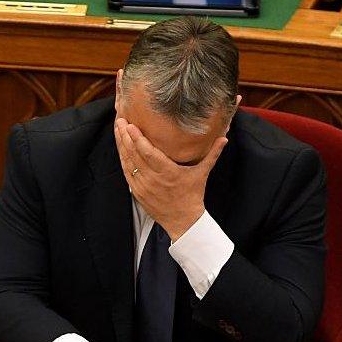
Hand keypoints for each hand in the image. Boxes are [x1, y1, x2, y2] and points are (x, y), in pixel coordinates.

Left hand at [115, 118, 225, 239]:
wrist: (183, 220)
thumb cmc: (192, 195)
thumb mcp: (202, 173)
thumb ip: (212, 154)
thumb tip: (224, 138)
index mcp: (168, 172)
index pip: (148, 153)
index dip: (138, 139)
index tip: (131, 125)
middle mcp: (153, 179)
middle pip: (134, 154)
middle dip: (125, 136)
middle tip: (120, 120)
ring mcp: (142, 186)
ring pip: (127, 162)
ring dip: (121, 145)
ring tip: (117, 129)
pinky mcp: (136, 192)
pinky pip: (126, 172)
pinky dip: (122, 159)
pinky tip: (120, 147)